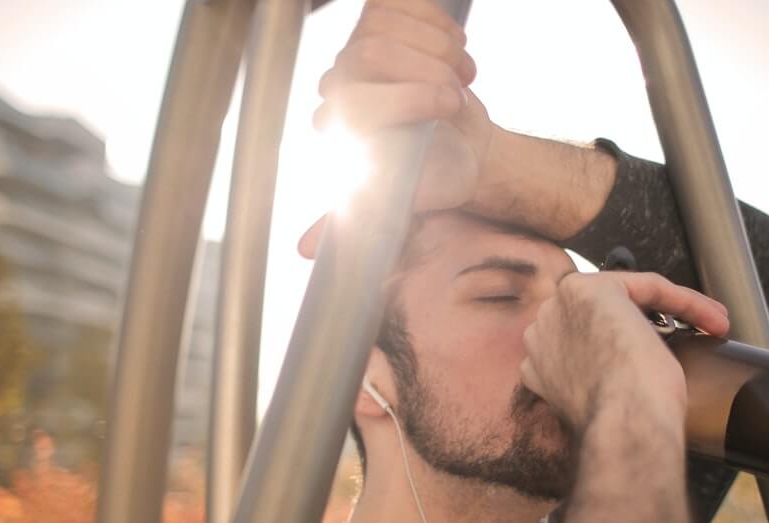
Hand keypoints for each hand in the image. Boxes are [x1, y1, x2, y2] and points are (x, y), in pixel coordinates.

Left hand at [298, 0, 496, 257]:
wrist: (463, 152)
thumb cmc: (435, 179)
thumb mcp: (402, 204)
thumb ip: (353, 219)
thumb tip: (304, 251)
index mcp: (342, 125)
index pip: (355, 96)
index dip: (410, 96)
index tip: (451, 107)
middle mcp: (341, 82)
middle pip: (369, 49)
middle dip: (428, 70)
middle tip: (458, 97)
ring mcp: (360, 47)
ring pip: (385, 22)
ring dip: (437, 45)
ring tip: (460, 74)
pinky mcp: (385, 22)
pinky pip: (403, 4)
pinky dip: (438, 22)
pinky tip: (455, 48)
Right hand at [520, 272, 728, 433]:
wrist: (623, 426)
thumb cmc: (621, 427)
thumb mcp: (601, 402)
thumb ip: (597, 379)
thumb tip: (625, 369)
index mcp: (537, 365)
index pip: (587, 339)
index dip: (626, 346)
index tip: (658, 360)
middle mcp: (540, 332)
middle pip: (603, 315)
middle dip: (647, 320)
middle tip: (688, 336)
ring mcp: (560, 308)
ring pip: (629, 297)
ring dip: (674, 307)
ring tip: (710, 325)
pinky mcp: (591, 290)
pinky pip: (649, 286)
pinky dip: (686, 301)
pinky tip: (713, 318)